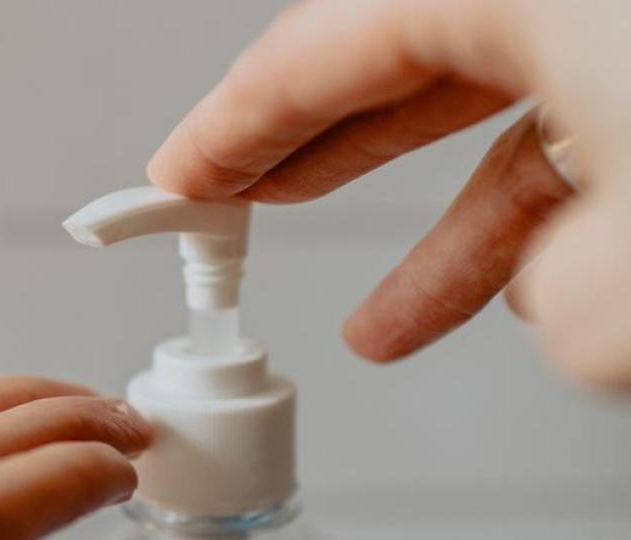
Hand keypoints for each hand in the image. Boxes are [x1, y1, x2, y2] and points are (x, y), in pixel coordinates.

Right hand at [147, 0, 630, 389]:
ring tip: (379, 326)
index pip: (322, 48)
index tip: (176, 179)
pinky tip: (523, 290)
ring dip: (435, 233)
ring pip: (487, 117)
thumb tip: (569, 320)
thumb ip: (584, 282)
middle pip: (385, 64)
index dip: (231, 123)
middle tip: (233, 208)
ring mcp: (608, 26)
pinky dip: (529, 215)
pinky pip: (566, 131)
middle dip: (303, 156)